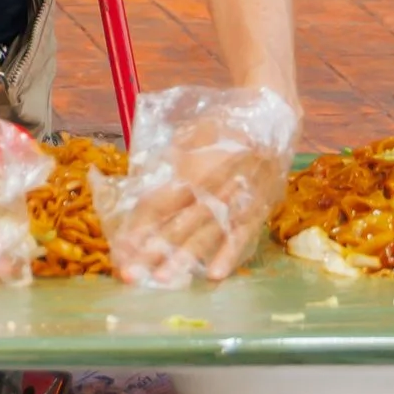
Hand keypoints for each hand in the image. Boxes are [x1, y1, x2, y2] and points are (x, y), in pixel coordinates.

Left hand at [90, 86, 298, 290]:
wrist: (271, 114)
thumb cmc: (222, 126)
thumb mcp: (188, 137)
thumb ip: (166, 166)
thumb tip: (137, 193)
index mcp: (193, 165)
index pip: (160, 201)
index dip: (139, 225)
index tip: (121, 246)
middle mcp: (215, 186)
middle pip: (179, 223)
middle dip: (153, 250)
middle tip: (130, 273)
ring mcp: (238, 200)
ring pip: (207, 234)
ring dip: (184, 258)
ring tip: (161, 280)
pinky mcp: (258, 209)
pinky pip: (243, 236)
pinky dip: (229, 255)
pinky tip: (213, 275)